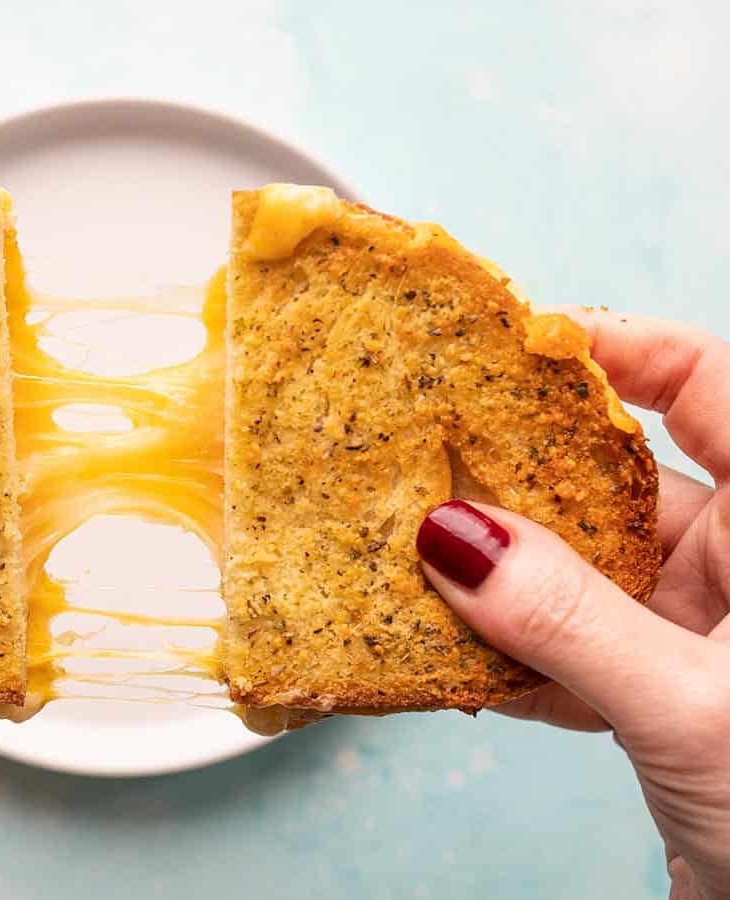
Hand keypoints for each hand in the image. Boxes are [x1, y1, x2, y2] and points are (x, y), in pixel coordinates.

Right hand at [416, 311, 729, 899]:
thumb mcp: (694, 712)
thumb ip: (569, 623)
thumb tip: (454, 539)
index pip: (708, 385)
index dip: (616, 348)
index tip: (511, 342)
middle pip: (615, 474)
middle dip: (519, 469)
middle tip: (422, 454)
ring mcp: (699, 627)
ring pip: (579, 566)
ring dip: (499, 576)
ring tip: (413, 560)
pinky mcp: (659, 689)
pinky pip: (566, 641)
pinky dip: (509, 651)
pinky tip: (450, 658)